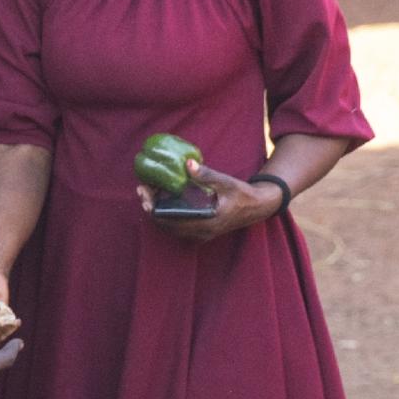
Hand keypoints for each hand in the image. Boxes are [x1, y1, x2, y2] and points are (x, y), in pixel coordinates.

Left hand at [137, 167, 280, 242]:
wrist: (256, 208)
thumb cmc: (242, 194)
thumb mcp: (226, 182)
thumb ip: (206, 175)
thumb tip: (187, 163)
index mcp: (205, 223)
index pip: (171, 221)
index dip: (154, 209)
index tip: (144, 194)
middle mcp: (200, 233)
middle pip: (166, 225)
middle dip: (151, 208)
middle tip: (142, 189)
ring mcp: (199, 235)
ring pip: (170, 227)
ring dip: (157, 211)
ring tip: (149, 192)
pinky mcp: (200, 232)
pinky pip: (177, 226)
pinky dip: (167, 214)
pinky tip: (163, 199)